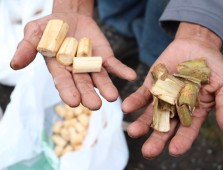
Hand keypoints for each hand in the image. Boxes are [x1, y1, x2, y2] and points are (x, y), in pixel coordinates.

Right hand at [10, 13, 135, 109]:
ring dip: (107, 87)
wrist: (70, 17)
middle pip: (84, 85)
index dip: (68, 91)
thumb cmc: (50, 27)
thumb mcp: (35, 33)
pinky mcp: (105, 58)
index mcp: (60, 69)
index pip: (63, 82)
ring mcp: (92, 66)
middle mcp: (77, 72)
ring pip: (100, 79)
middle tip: (95, 105)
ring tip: (113, 97)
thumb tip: (14, 64)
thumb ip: (27, 48)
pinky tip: (131, 76)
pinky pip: (115, 66)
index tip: (73, 101)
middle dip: (89, 95)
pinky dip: (122, 71)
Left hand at [122, 22, 222, 157]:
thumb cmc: (213, 66)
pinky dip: (134, 102)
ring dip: (141, 124)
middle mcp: (176, 109)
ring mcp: (162, 98)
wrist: (196, 45)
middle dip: (157, 139)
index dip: (181, 141)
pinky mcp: (151, 86)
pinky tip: (127, 107)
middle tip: (148, 151)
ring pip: (150, 115)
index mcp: (194, 112)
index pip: (187, 131)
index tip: (174, 150)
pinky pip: (141, 96)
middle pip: (165, 127)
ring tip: (133, 132)